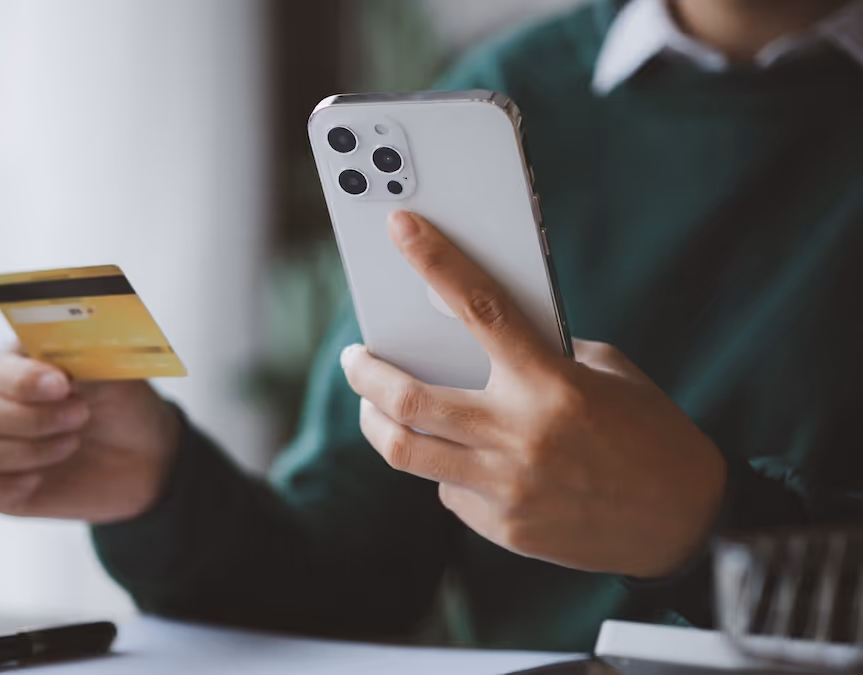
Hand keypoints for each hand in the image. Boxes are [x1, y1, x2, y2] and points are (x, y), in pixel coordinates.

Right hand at [0, 345, 179, 523]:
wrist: (144, 456)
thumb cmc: (121, 406)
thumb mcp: (112, 377)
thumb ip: (81, 359)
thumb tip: (58, 354)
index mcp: (11, 366)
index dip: (22, 382)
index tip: (63, 386)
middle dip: (27, 420)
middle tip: (80, 417)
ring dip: (20, 453)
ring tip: (71, 444)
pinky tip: (35, 482)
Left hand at [340, 210, 725, 577]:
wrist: (685, 521)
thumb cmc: (647, 433)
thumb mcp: (605, 374)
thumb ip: (541, 354)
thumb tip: (472, 336)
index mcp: (552, 383)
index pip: (480, 307)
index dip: (434, 261)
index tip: (401, 229)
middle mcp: (522, 435)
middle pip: (409, 397)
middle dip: (365, 373)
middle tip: (356, 358)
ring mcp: (508, 486)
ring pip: (406, 451)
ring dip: (377, 422)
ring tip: (373, 406)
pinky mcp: (505, 527)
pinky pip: (447, 490)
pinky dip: (443, 468)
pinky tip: (457, 460)